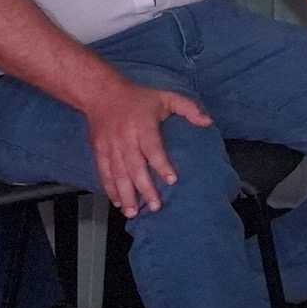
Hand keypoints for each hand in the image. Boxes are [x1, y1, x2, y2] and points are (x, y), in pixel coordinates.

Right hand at [79, 78, 212, 218]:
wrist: (102, 94)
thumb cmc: (139, 98)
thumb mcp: (167, 97)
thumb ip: (189, 108)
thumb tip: (208, 123)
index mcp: (143, 125)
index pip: (153, 148)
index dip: (161, 164)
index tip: (172, 180)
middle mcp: (125, 138)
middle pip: (134, 166)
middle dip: (144, 188)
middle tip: (155, 206)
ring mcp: (110, 146)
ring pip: (117, 174)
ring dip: (125, 194)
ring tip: (133, 212)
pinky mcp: (98, 151)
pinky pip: (104, 173)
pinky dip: (110, 189)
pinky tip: (118, 203)